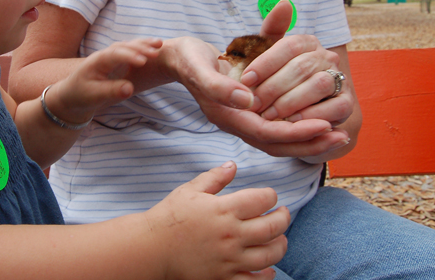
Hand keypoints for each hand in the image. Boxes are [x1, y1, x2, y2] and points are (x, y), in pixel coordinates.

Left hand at [47, 38, 162, 123]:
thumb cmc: (81, 95)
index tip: (144, 61)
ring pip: (130, 46)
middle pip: (125, 46)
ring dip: (144, 45)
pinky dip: (144, 49)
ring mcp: (113, 56)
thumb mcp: (94, 96)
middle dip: (140, 47)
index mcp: (98, 61)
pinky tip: (157, 48)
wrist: (72, 94)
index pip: (115, 54)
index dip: (129, 56)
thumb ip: (111, 91)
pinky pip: (133, 52)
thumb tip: (129, 89)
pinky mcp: (119, 61)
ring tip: (160, 44)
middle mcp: (106, 54)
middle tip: (157, 51)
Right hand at [145, 162, 288, 279]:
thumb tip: (233, 165)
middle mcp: (231, 234)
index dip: (271, 195)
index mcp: (224, 209)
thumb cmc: (169, 217)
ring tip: (281, 238)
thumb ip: (215, 177)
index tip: (270, 196)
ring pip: (269, 254)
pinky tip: (269, 268)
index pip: (262, 200)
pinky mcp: (224, 277)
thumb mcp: (190, 190)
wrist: (151, 248)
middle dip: (283, 218)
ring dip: (281, 245)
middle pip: (273, 227)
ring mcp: (229, 258)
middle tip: (283, 213)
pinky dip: (267, 275)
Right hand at [157, 1, 356, 159]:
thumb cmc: (188, 57)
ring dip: (310, 138)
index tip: (323, 126)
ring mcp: (243, 119)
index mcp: (224, 115)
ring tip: (340, 134)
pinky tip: (323, 120)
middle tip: (342, 136)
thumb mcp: (198, 65)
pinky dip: (301, 126)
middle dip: (310, 142)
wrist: (179, 58)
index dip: (295, 131)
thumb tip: (247, 99)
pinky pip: (279, 126)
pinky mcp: (250, 112)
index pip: (265, 133)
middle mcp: (236, 122)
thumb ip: (218, 84)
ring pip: (281, 139)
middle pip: (277, 144)